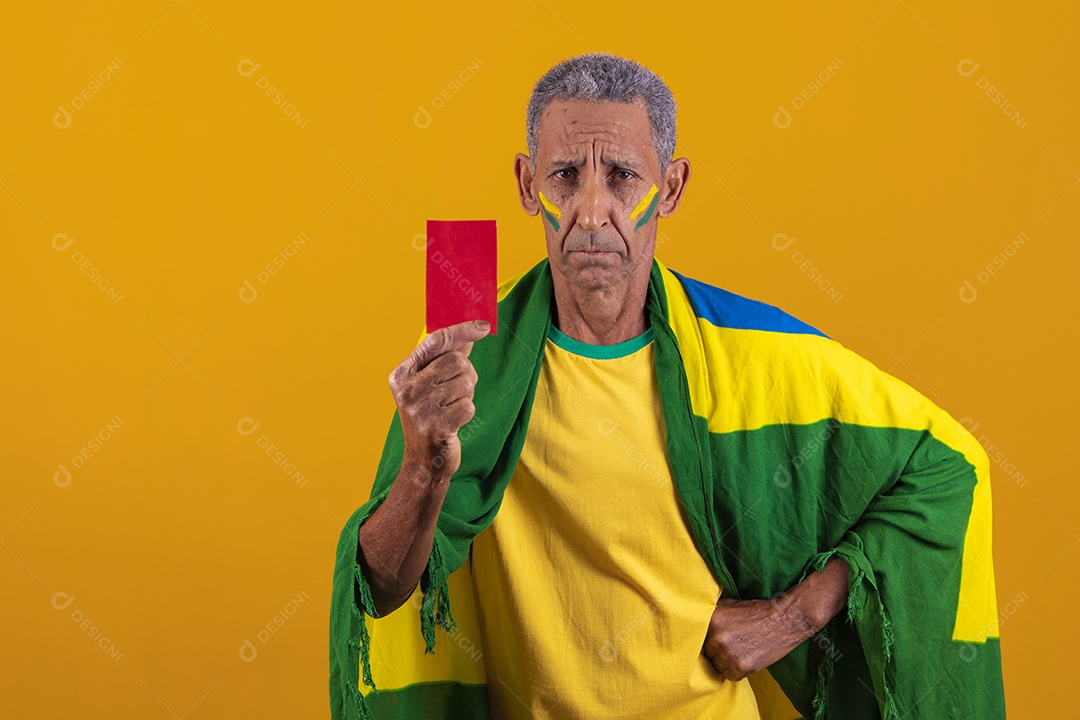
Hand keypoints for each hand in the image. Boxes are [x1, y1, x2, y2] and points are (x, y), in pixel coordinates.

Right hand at [388, 319, 489, 483]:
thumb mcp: (430, 384)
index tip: (482, 326)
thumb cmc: (430, 416)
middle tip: (458, 389)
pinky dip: (467, 412)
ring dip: (467, 395)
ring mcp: (420, 409)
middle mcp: (407, 389)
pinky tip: (454, 421)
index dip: (461, 330)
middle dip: (466, 373)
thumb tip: (470, 330)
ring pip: (465, 383)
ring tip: (452, 407)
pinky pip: (468, 406)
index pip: (435, 341)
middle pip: (456, 361)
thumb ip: (447, 356)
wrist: (423, 461)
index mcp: (402, 374)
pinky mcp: (436, 427)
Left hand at [702, 557, 848, 680]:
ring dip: (724, 661)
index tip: (711, 638)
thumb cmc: (758, 611)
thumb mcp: (731, 604)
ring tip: (738, 650)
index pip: (697, 635)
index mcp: (713, 619)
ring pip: (716, 665)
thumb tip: (694, 617)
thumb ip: (712, 612)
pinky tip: (744, 658)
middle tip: (729, 643)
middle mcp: (718, 638)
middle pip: (706, 652)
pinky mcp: (742, 668)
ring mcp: (729, 654)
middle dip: (715, 649)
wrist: (784, 621)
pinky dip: (735, 670)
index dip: (705, 637)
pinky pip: (729, 675)